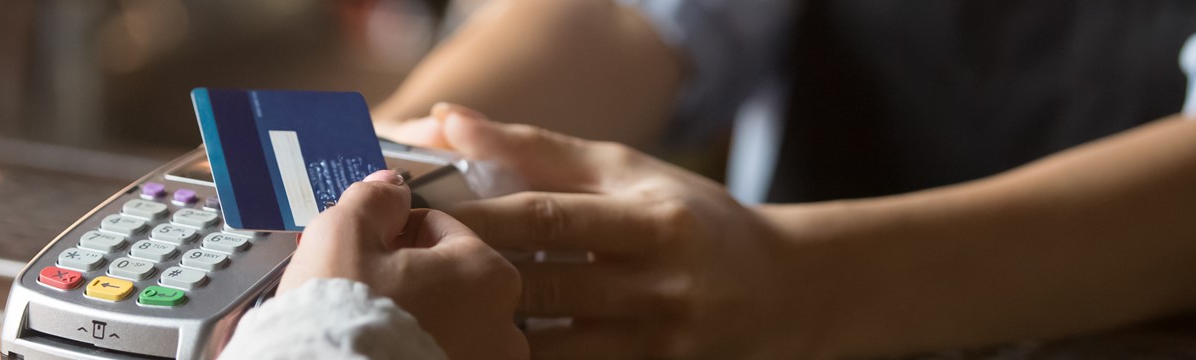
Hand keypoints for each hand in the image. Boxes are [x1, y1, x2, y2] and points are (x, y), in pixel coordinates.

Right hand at [279, 170, 527, 359]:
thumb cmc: (344, 320)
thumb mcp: (345, 235)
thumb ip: (374, 200)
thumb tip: (390, 187)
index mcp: (489, 275)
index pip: (438, 228)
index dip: (393, 232)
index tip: (363, 249)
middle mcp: (504, 328)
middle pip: (445, 279)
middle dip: (405, 278)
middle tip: (360, 288)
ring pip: (444, 323)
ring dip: (413, 318)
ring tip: (368, 326)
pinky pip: (440, 354)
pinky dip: (414, 351)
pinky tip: (381, 350)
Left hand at [400, 104, 830, 358]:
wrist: (785, 290)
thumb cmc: (689, 218)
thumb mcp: (627, 171)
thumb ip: (536, 148)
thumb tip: (449, 119)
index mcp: (651, 220)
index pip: (547, 218)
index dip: (477, 220)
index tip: (419, 217)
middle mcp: (659, 285)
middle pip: (543, 288)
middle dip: (472, 280)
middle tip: (410, 277)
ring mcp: (660, 343)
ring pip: (554, 351)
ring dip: (494, 337)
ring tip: (439, 323)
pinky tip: (489, 350)